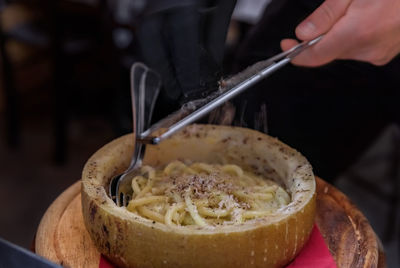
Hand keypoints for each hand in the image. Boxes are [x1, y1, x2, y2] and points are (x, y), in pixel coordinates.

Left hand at [281, 0, 399, 66]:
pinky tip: (363, 20)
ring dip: (338, 36)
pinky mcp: (386, 53)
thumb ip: (325, 16)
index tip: (286, 47)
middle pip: (329, 52)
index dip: (296, 54)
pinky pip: (359, 49)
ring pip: (343, 50)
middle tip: (326, 17)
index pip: (315, 56)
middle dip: (320, 38)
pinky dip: (353, 37)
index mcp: (357, 33)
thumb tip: (303, 34)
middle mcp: (369, 50)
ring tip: (354, 12)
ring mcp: (379, 54)